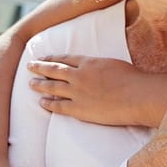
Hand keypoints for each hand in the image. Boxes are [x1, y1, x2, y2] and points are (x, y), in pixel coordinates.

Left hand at [26, 55, 166, 125]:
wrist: (136, 96)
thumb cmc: (132, 79)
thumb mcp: (114, 64)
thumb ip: (100, 66)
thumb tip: (96, 68)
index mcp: (89, 62)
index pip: (66, 59)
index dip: (53, 58)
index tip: (44, 57)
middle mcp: (79, 75)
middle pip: (54, 70)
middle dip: (40, 67)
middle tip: (30, 66)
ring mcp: (77, 92)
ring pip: (52, 87)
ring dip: (40, 84)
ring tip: (31, 83)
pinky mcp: (78, 109)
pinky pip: (58, 106)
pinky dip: (48, 104)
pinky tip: (41, 102)